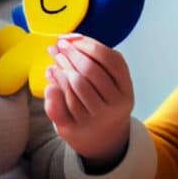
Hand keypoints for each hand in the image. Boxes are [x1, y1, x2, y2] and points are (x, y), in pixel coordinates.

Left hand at [44, 34, 133, 170]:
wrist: (104, 140)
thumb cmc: (105, 101)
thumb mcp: (112, 82)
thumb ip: (97, 60)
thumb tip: (68, 40)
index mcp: (126, 89)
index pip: (110, 59)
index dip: (88, 44)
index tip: (71, 39)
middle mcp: (115, 105)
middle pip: (91, 70)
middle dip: (72, 53)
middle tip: (59, 46)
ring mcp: (96, 119)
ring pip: (77, 85)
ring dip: (62, 67)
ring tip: (55, 59)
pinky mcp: (76, 129)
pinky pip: (62, 103)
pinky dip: (54, 87)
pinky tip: (51, 78)